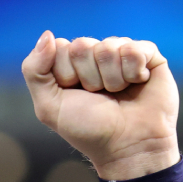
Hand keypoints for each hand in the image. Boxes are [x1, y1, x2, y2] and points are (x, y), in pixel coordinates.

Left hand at [22, 31, 178, 180]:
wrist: (127, 146)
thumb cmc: (87, 129)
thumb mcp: (49, 106)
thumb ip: (35, 71)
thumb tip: (47, 34)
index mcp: (69, 65)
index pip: (60, 47)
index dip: (65, 74)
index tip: (75, 94)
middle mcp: (94, 56)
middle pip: (82, 45)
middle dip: (88, 78)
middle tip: (98, 97)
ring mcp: (121, 53)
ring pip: (108, 47)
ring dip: (111, 79)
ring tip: (118, 94)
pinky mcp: (147, 55)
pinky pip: (134, 48)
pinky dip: (133, 72)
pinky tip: (137, 84)